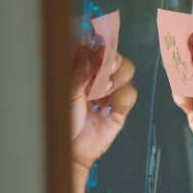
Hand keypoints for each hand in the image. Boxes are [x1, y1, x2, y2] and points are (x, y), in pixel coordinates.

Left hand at [71, 38, 136, 169]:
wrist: (69, 151)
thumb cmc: (61, 119)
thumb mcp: (67, 91)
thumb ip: (83, 68)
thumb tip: (98, 46)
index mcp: (78, 67)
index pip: (93, 45)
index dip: (98, 42)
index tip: (98, 44)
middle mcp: (95, 75)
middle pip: (114, 54)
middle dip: (111, 59)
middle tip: (105, 69)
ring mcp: (110, 91)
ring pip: (126, 70)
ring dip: (116, 79)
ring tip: (101, 94)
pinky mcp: (121, 107)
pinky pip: (131, 93)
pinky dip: (122, 97)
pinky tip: (108, 107)